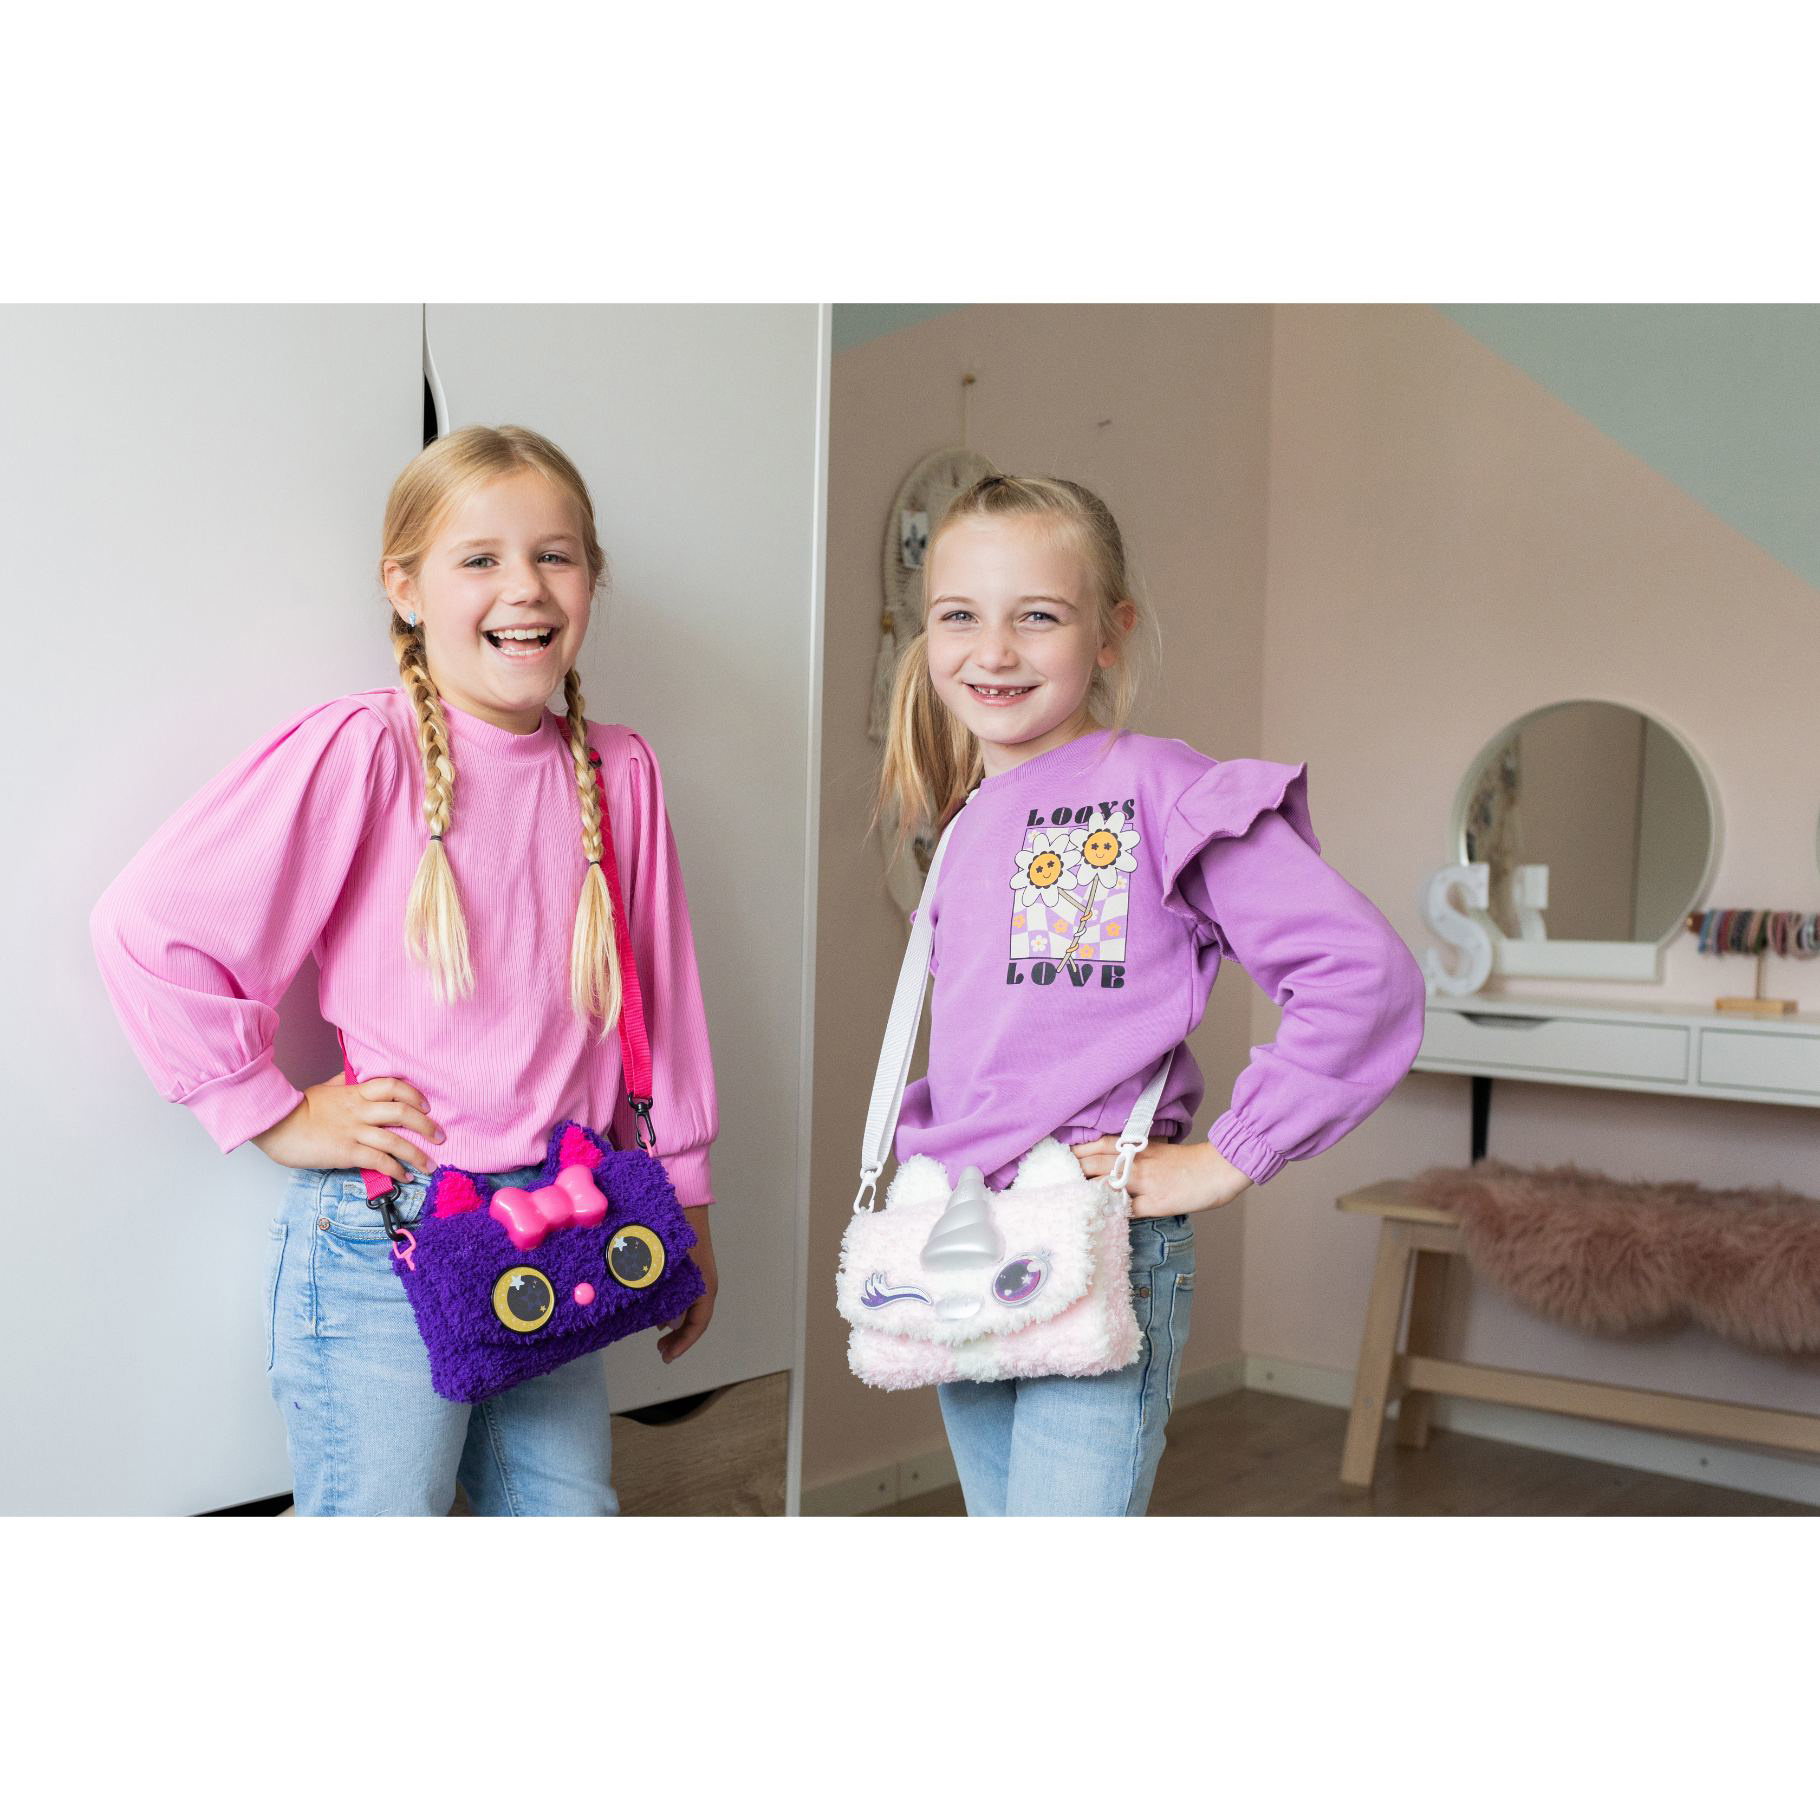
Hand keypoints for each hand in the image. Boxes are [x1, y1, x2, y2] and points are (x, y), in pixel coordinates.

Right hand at [252, 1072, 443, 1180]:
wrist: (275, 1124)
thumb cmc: (297, 1109)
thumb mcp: (324, 1088)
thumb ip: (343, 1083)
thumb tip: (354, 1077)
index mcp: (355, 1092)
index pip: (393, 1086)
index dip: (415, 1095)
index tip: (427, 1106)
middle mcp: (360, 1110)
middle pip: (403, 1113)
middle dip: (427, 1126)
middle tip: (440, 1136)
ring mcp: (354, 1131)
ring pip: (396, 1141)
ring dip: (418, 1154)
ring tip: (431, 1164)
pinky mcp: (346, 1152)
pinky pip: (379, 1161)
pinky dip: (397, 1169)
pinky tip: (405, 1176)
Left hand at [658, 1206, 716, 1363]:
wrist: (683, 1197)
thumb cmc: (675, 1231)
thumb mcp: (665, 1267)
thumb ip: (668, 1296)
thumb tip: (669, 1324)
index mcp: (704, 1285)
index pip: (698, 1324)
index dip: (683, 1344)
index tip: (666, 1356)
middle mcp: (704, 1281)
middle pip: (693, 1317)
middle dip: (677, 1335)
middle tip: (659, 1347)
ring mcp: (696, 1272)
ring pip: (687, 1303)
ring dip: (672, 1318)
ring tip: (653, 1328)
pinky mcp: (687, 1263)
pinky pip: (681, 1290)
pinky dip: (669, 1302)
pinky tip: (652, 1302)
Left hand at [1070, 1137, 1251, 1218]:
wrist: (1217, 1169)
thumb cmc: (1188, 1162)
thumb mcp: (1157, 1150)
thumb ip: (1133, 1155)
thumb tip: (1109, 1165)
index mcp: (1137, 1146)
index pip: (1097, 1145)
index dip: (1074, 1152)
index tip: (1055, 1158)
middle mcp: (1136, 1161)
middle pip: (1093, 1163)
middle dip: (1071, 1172)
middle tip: (1050, 1181)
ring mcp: (1144, 1182)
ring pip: (1105, 1184)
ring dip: (1084, 1192)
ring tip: (1064, 1200)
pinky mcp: (1154, 1203)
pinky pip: (1126, 1210)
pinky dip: (1110, 1214)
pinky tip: (1096, 1219)